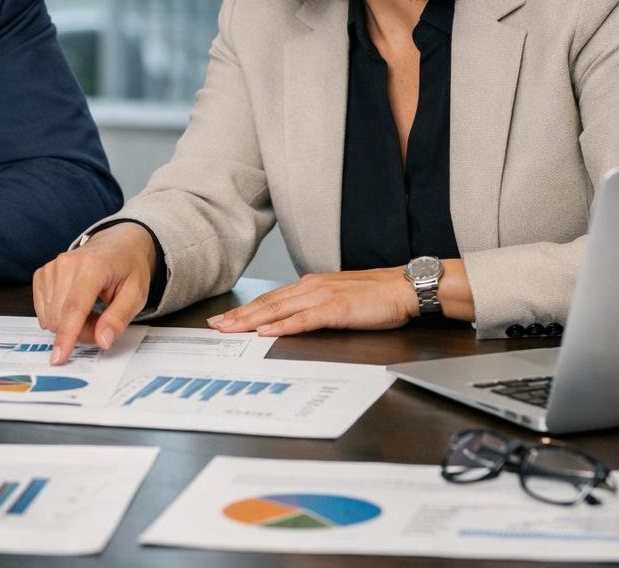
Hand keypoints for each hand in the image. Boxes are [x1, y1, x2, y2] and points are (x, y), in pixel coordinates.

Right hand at [32, 223, 156, 363]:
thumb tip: (102, 341)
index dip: (66, 336)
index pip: (74, 308)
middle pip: (60, 317)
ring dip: (70, 324)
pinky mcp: (42, 273)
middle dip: (79, 331)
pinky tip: (75, 306)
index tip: (59, 358)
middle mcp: (67, 264)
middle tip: (101, 323)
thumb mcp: (136, 295)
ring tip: (91, 310)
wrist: (117, 244)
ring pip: (50, 317)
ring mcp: (52, 267)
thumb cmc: (128, 269)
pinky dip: (59, 316)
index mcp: (93, 266)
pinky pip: (43, 310)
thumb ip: (118, 318)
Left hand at [207, 268, 418, 335]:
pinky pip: (304, 319)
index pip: (271, 299)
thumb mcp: (339, 299)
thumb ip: (316, 307)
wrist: (404, 287)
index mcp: (311, 285)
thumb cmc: (376, 296)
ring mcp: (323, 297)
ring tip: (230, 329)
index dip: (246, 309)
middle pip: (268, 303)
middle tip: (215, 326)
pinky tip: (266, 332)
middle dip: (239, 316)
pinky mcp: (336, 309)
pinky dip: (282, 326)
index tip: (225, 319)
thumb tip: (295, 320)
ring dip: (251, 320)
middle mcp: (311, 287)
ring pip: (279, 310)